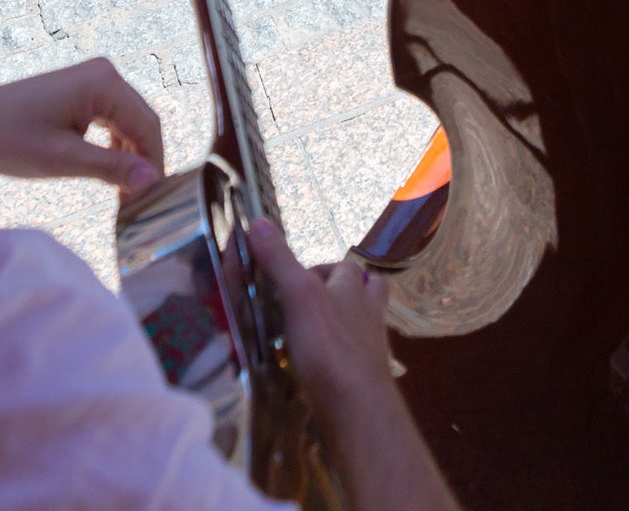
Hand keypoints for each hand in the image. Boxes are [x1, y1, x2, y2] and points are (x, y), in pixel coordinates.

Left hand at [0, 56, 164, 196]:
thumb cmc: (10, 139)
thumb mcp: (63, 159)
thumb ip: (111, 168)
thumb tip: (151, 180)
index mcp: (104, 83)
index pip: (147, 126)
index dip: (154, 164)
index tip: (152, 201)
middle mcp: (104, 73)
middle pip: (142, 122)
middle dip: (144, 161)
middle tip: (138, 202)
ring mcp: (93, 80)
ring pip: (129, 122)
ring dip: (130, 155)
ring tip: (123, 193)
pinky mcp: (81, 90)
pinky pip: (112, 119)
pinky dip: (115, 145)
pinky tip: (109, 171)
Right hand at [248, 219, 398, 423]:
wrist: (357, 407)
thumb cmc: (329, 347)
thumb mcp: (299, 297)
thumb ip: (280, 262)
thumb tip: (258, 221)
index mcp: (354, 289)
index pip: (345, 267)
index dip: (322, 268)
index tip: (294, 280)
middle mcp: (368, 313)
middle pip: (365, 291)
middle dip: (343, 293)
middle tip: (307, 305)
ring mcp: (370, 346)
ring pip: (363, 324)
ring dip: (343, 324)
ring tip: (312, 334)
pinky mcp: (365, 377)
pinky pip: (354, 358)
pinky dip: (339, 358)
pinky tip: (319, 369)